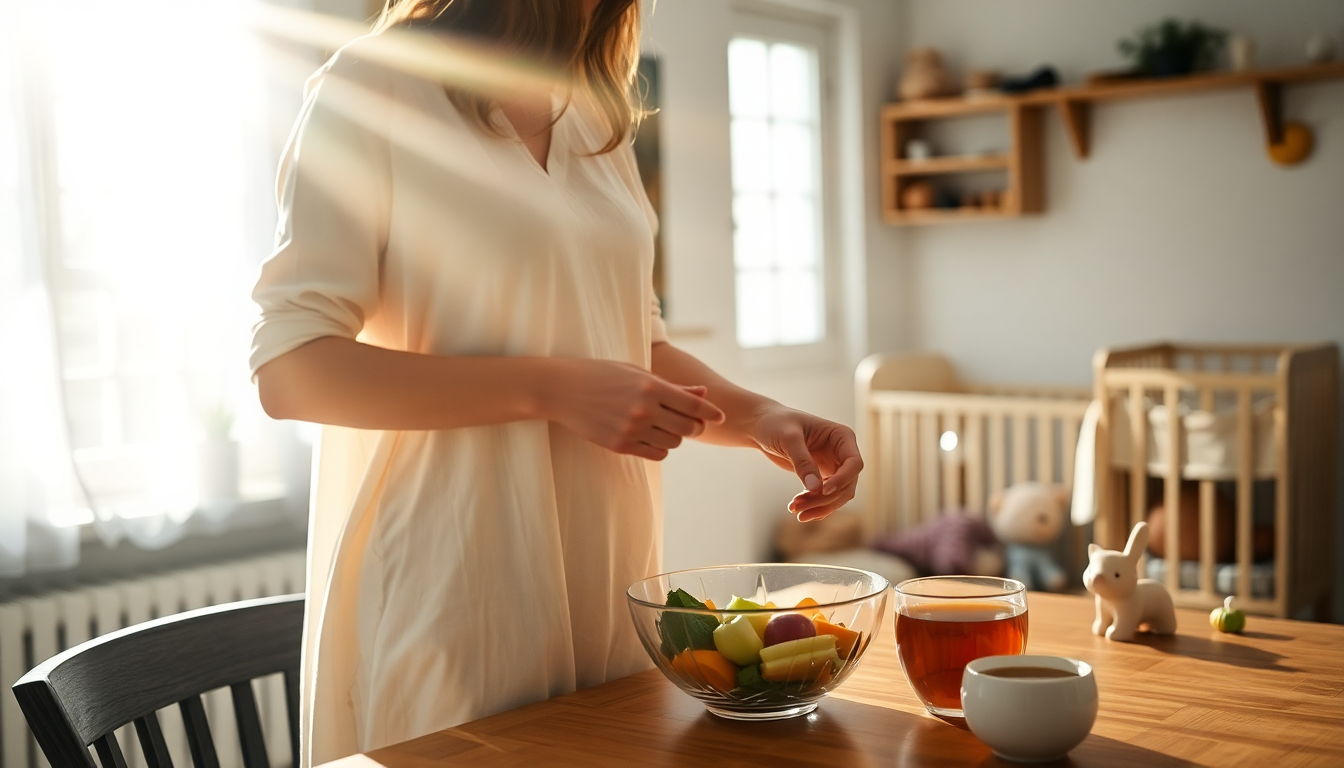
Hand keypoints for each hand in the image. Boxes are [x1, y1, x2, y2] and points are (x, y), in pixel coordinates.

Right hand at [543, 358, 724, 460]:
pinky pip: (657, 454)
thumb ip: (672, 386)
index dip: (711, 412)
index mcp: (651, 386)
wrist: (562, 389)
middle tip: (691, 422)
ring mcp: (632, 429)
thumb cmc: (602, 374)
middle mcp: (644, 409)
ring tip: (665, 425)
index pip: (693, 405)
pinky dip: (661, 447)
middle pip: (688, 427)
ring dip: (676, 436)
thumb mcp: (638, 372)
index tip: (720, 416)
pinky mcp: (620, 445)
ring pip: (674, 442)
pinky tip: (653, 436)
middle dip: (695, 425)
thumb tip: (702, 395)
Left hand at [748, 406, 862, 522]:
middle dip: (825, 499)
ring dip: (819, 506)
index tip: (823, 491)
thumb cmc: (776, 424)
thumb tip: (815, 488)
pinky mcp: (822, 477)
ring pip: (837, 495)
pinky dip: (814, 506)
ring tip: (795, 510)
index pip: (854, 463)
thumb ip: (802, 461)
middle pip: (847, 484)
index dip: (842, 479)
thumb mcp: (788, 439)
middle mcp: (842, 452)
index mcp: (841, 436)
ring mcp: (834, 466)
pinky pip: (825, 498)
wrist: (763, 426)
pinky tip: (798, 511)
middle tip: (799, 507)